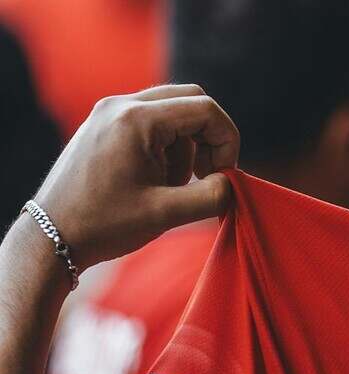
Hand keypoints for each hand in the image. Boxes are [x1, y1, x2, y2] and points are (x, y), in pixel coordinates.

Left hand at [32, 84, 238, 267]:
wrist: (53, 234)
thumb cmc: (106, 224)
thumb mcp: (166, 214)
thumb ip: (211, 196)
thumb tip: (230, 183)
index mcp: (137, 120)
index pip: (205, 109)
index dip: (226, 141)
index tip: (222, 176)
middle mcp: (121, 105)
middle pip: (190, 99)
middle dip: (210, 138)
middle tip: (207, 175)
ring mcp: (109, 112)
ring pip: (173, 111)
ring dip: (187, 145)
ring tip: (173, 185)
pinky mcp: (105, 125)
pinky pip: (151, 122)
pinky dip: (167, 146)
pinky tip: (155, 179)